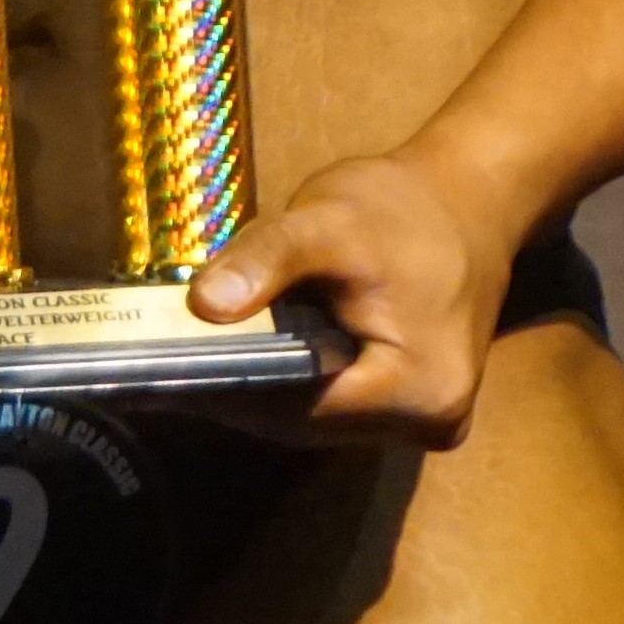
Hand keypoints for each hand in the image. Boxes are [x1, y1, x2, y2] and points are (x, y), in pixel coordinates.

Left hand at [190, 143, 523, 445]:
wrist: (467, 200)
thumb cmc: (399, 207)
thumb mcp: (324, 221)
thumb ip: (265, 262)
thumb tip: (204, 307)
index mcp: (419, 392)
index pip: (298, 411)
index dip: (226, 389)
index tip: (157, 371)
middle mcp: (430, 423)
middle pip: (304, 422)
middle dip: (237, 390)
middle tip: (160, 361)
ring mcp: (426, 420)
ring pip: (315, 416)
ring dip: (260, 387)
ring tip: (191, 356)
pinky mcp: (413, 405)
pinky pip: (334, 403)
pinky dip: (290, 380)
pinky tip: (244, 352)